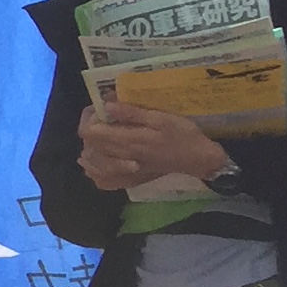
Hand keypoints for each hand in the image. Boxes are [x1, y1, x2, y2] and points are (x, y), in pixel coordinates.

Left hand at [80, 101, 231, 194]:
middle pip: (88, 146)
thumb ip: (132, 113)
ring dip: (90, 147)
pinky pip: (102, 180)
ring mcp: (124, 171)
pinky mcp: (129, 179)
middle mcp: (122, 158)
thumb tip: (107, 105)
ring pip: (91, 163)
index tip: (101, 109)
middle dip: (90, 129)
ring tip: (103, 136)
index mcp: (128, 141)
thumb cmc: (183, 135)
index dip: (89, 118)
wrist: (198, 159)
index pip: (89, 132)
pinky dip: (95, 170)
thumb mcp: (161, 118)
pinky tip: (101, 158)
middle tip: (104, 119)